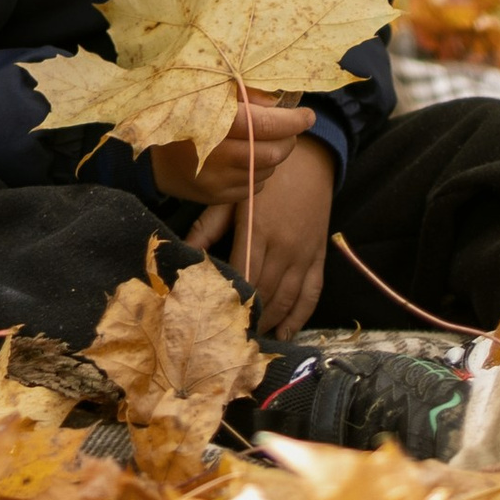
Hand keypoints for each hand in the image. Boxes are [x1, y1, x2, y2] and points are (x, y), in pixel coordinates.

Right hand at [148, 91, 314, 213]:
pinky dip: (258, 172)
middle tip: (288, 128)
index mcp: (214, 123)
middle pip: (273, 152)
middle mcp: (217, 156)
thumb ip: (244, 94)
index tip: (308, 115)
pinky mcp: (216, 197)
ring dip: (274, 156)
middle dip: (288, 140)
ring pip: (267, 171)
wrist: (146, 155)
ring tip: (263, 141)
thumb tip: (279, 103)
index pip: (266, 124)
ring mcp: (217, 181)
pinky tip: (247, 159)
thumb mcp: (206, 92)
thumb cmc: (180, 114)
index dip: (292, 120)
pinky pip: (253, 187)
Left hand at [224, 134, 334, 339]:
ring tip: (253, 342)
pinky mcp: (318, 256)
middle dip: (247, 318)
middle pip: (263, 293)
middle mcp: (283, 246)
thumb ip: (206, 227)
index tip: (214, 322)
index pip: (242, 277)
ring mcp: (303, 253)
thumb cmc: (264, 176)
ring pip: (286, 298)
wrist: (311, 157)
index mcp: (257, 230)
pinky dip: (300, 317)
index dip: (230, 302)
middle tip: (229, 339)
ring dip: (270, 323)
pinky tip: (286, 334)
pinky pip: (311, 293)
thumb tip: (182, 254)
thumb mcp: (231, 195)